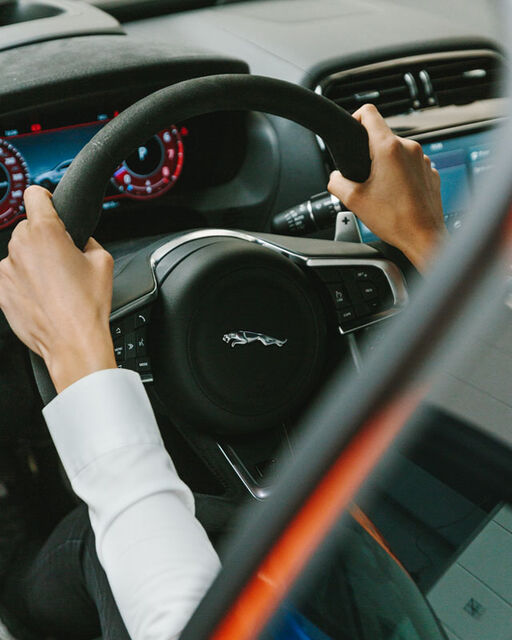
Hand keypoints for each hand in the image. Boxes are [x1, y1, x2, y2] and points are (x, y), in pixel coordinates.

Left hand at [0, 186, 115, 393]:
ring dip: (34, 262)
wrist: (73, 342)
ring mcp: (7, 270)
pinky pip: (13, 276)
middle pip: (29, 228)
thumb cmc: (87, 305)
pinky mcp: (0, 290)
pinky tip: (44, 297)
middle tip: (64, 261)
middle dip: (45, 239)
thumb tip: (79, 240)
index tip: (50, 207)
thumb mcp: (103, 261)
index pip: (35, 195)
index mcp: (46, 233)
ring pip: (20, 253)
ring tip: (55, 286)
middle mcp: (21, 247)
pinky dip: (25, 282)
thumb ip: (87, 241)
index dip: (46, 199)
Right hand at [328, 104, 446, 271]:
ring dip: (386, 166)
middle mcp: (410, 148)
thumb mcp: (354, 201)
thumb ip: (336, 182)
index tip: (352, 132)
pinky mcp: (430, 172)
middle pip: (382, 136)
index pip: (369, 113)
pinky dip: (401, 176)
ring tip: (382, 191)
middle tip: (365, 178)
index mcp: (389, 149)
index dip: (355, 118)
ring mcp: (423, 160)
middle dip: (370, 153)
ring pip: (396, 152)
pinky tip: (397, 195)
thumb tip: (335, 176)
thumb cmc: (396, 220)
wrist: (423, 237)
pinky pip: (410, 166)